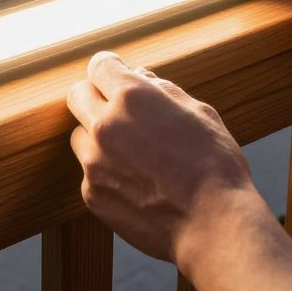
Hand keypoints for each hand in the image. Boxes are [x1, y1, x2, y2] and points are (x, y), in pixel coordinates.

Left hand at [67, 50, 256, 261]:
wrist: (214, 225)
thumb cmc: (214, 165)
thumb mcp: (197, 112)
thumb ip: (162, 90)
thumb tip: (140, 76)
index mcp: (132, 97)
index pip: (99, 65)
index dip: (110, 69)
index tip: (116, 75)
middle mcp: (105, 124)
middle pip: (78, 95)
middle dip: (95, 97)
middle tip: (118, 111)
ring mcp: (94, 162)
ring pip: (79, 135)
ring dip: (96, 137)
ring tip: (130, 153)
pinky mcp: (92, 194)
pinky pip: (88, 172)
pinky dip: (105, 173)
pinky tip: (135, 183)